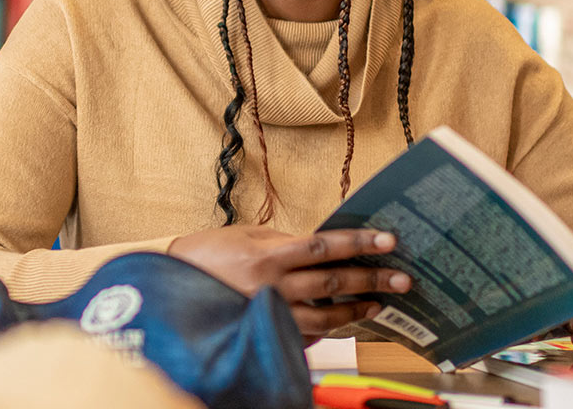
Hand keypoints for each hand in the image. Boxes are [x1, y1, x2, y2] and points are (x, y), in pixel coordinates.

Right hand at [167, 225, 410, 337]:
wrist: (170, 286)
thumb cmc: (207, 255)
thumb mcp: (246, 236)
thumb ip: (285, 241)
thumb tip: (325, 243)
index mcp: (268, 255)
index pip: (325, 246)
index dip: (359, 242)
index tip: (389, 239)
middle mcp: (271, 288)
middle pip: (333, 283)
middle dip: (372, 280)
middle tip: (402, 279)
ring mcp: (269, 316)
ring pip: (324, 319)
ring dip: (355, 312)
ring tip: (377, 305)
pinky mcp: (264, 335)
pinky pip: (302, 337)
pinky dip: (325, 332)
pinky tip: (342, 325)